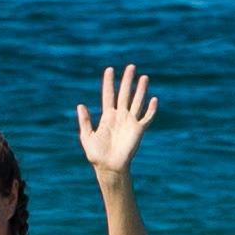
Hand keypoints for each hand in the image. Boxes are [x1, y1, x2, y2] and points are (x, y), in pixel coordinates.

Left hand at [77, 63, 158, 177]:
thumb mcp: (87, 137)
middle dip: (127, 80)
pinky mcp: (138, 130)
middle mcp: (120, 116)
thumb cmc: (97, 155)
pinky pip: (146, 118)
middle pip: (124, 94)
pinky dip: (151, 109)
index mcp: (107, 116)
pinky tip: (154, 99)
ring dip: (140, 90)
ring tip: (144, 77)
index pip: (109, 95)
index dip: (109, 82)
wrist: (109, 167)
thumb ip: (84, 121)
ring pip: (137, 102)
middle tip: (131, 66)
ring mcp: (130, 122)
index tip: (109, 70)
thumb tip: (80, 105)